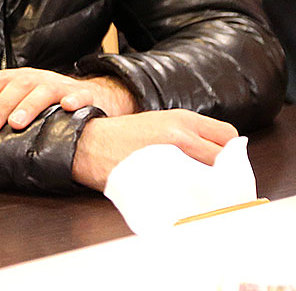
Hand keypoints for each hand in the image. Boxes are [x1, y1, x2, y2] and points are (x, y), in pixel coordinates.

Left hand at [0, 68, 136, 131]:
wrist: (90, 94)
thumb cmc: (46, 95)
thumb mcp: (16, 89)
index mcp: (21, 77)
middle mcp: (40, 79)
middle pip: (18, 86)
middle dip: (1, 105)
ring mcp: (63, 86)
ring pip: (45, 91)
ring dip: (29, 106)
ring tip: (17, 123)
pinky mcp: (86, 96)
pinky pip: (81, 96)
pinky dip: (75, 100)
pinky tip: (68, 108)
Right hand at [71, 109, 238, 189]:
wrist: (88, 145)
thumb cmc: (120, 136)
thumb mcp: (158, 123)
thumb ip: (189, 135)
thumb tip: (216, 155)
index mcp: (183, 119)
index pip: (228, 136)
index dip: (228, 151)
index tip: (221, 162)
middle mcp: (182, 135)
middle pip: (225, 158)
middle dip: (224, 171)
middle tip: (214, 180)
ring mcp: (173, 157)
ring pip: (214, 177)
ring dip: (212, 185)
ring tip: (200, 191)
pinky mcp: (163, 178)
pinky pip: (193, 192)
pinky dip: (195, 197)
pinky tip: (185, 197)